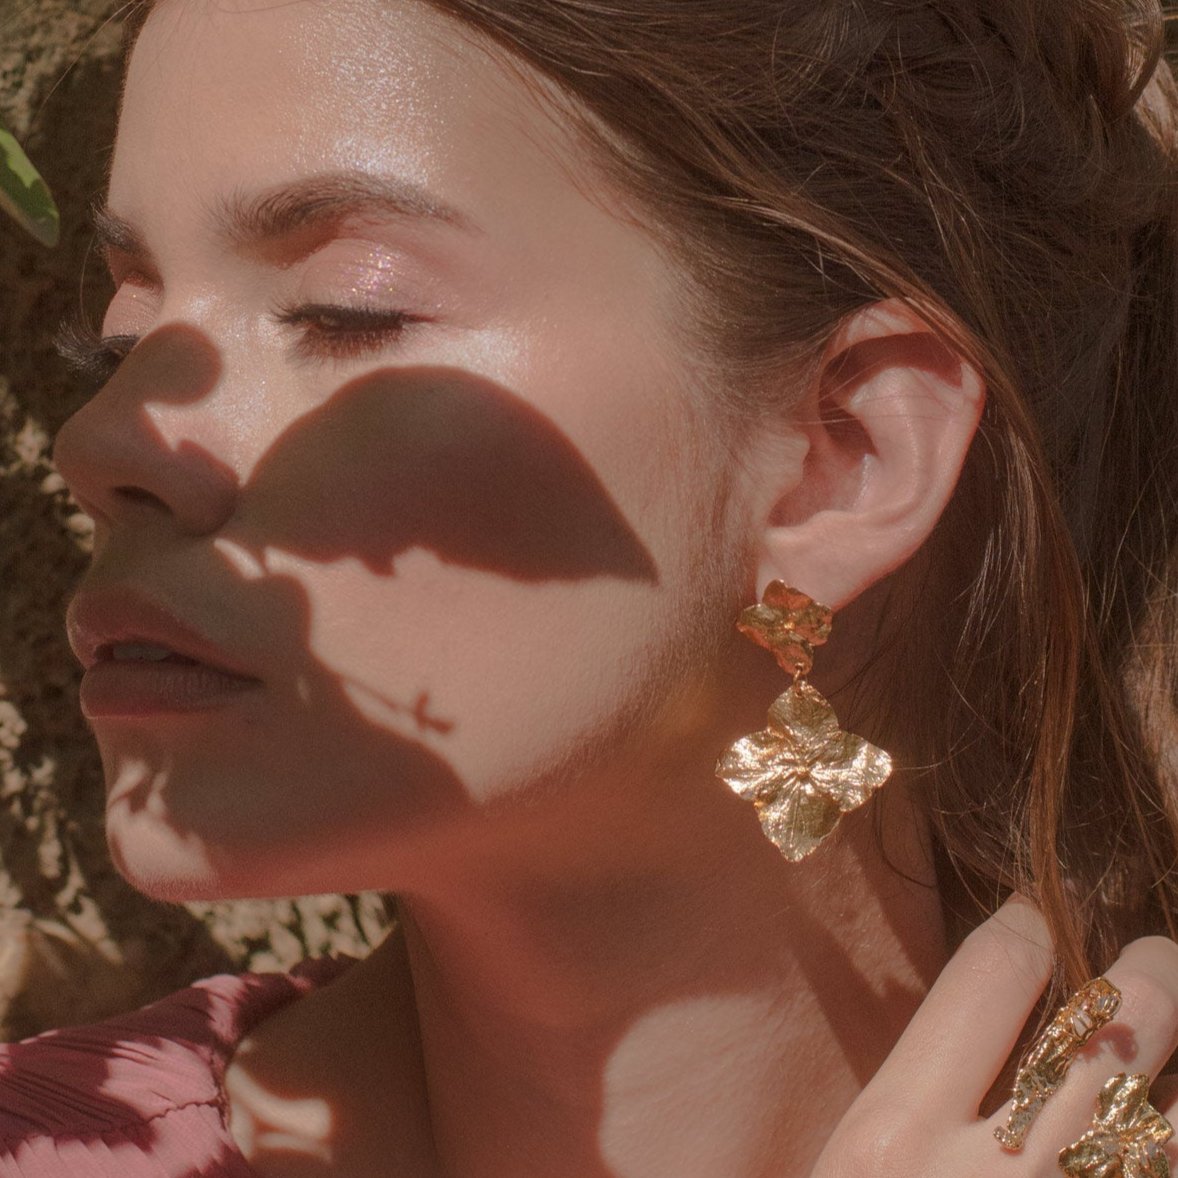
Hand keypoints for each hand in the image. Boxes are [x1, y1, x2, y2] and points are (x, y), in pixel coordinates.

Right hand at [810, 896, 1177, 1175]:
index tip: (1041, 909)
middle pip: (1112, 1025)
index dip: (1031, 922)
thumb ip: (906, 1099)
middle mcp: (993, 1177)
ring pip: (1177, 1110)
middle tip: (1152, 956)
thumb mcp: (848, 1170)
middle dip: (1150, 969)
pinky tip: (1171, 1115)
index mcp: (894, 1138)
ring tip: (1171, 1027)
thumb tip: (979, 1019)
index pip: (991, 975)